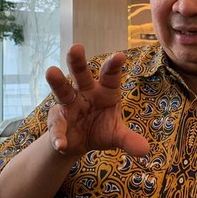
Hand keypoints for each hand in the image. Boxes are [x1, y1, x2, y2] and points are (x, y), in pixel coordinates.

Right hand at [44, 44, 149, 159]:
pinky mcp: (57, 120)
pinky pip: (57, 127)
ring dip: (57, 81)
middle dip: (78, 61)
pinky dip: (58, 135)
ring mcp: (69, 104)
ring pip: (63, 90)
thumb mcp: (117, 135)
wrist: (80, 142)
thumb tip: (145, 150)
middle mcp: (86, 92)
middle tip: (76, 47)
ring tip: (51, 71)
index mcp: (106, 91)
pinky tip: (61, 144)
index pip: (110, 76)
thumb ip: (129, 139)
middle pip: (81, 74)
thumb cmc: (102, 128)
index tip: (120, 56)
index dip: (114, 66)